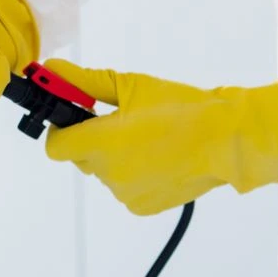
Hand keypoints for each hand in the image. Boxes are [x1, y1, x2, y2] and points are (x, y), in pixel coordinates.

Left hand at [40, 59, 277, 215]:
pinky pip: (124, 187)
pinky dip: (133, 173)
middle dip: (91, 138)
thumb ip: (84, 81)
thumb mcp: (130, 86)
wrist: (226, 140)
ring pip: (104, 172)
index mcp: (101, 143)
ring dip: (114, 156)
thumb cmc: (180, 106)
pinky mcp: (141, 207)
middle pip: (80, 157)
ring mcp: (125, 194)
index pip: (55, 145)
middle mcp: (108, 174)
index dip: (61, 127)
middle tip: (119, 119)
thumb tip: (51, 69)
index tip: (76, 112)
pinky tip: (158, 156)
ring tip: (148, 137)